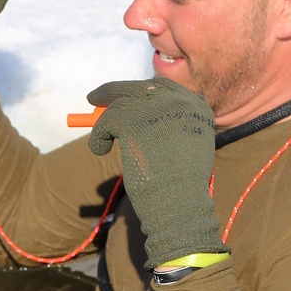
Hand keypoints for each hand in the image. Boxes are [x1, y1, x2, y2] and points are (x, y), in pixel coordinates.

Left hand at [87, 79, 226, 269]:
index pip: (162, 87)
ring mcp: (153, 109)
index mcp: (195, 106)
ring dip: (105, 122)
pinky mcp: (131, 122)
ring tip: (103, 143)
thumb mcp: (187, 145)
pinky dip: (98, 137)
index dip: (141, 90)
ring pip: (118, 105)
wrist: (180, 203)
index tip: (125, 95)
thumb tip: (136, 111)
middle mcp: (177, 101)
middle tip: (94, 98)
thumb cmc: (182, 184)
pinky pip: (104, 122)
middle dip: (113, 91)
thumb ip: (170, 123)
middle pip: (137, 88)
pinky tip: (101, 150)